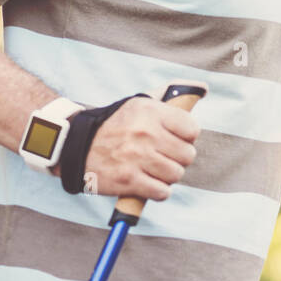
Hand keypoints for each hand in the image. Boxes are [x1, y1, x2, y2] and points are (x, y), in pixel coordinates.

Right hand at [81, 86, 200, 199]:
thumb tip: (204, 88)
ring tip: (155, 169)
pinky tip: (149, 183)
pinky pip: (162, 192)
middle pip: (188, 155)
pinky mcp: (128, 181)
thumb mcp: (140, 102)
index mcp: (150, 112)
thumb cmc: (116, 124)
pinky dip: (158, 191)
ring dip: (168, 175)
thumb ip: (172, 94)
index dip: (186, 137)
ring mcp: (136, 158)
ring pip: (176, 175)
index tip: (175, 138)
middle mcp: (145, 133)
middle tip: (164, 156)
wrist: (76, 146)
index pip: (192, 129)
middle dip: (179, 158)